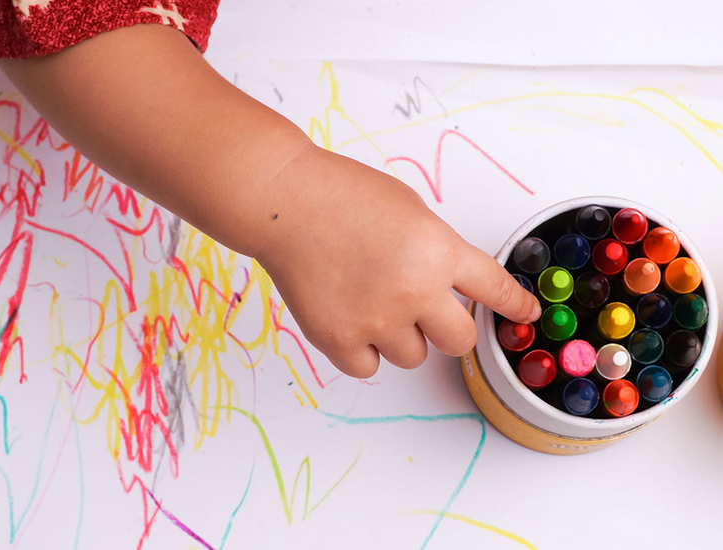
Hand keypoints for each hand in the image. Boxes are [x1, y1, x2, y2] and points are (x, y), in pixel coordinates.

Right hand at [257, 145, 541, 377]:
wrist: (286, 202)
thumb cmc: (343, 194)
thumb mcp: (411, 211)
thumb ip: (436, 251)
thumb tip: (445, 286)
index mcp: (439, 252)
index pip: (494, 290)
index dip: (514, 306)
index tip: (525, 315)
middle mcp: (415, 291)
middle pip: (458, 341)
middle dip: (448, 329)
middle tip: (425, 312)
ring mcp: (376, 320)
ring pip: (412, 356)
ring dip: (400, 337)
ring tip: (369, 301)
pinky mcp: (339, 339)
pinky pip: (369, 367)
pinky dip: (363, 349)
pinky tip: (349, 317)